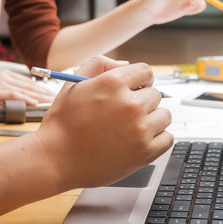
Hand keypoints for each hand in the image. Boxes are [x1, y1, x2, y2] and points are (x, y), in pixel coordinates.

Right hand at [0, 68, 56, 105]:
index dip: (38, 87)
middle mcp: (5, 77)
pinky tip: (35, 103)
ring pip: (25, 89)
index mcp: (5, 74)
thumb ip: (4, 87)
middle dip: (42, 91)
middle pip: (28, 84)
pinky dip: (26, 99)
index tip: (47, 91)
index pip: (26, 81)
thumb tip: (17, 94)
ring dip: (39, 95)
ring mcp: (2, 83)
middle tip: (53, 96)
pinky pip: (15, 95)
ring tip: (49, 100)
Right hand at [33, 58, 171, 191]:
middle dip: (143, 100)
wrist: (55, 159)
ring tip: (132, 128)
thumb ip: (99, 64)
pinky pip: (168, 138)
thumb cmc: (62, 123)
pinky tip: (140, 140)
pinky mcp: (145, 152)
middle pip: (156, 94)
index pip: (146, 71)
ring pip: (164, 115)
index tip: (136, 89)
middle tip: (126, 113)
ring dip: (152, 119)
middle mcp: (130, 104)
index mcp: (113, 83)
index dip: (140, 80)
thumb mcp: (74, 83)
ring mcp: (140, 129)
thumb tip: (125, 65)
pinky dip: (157, 139)